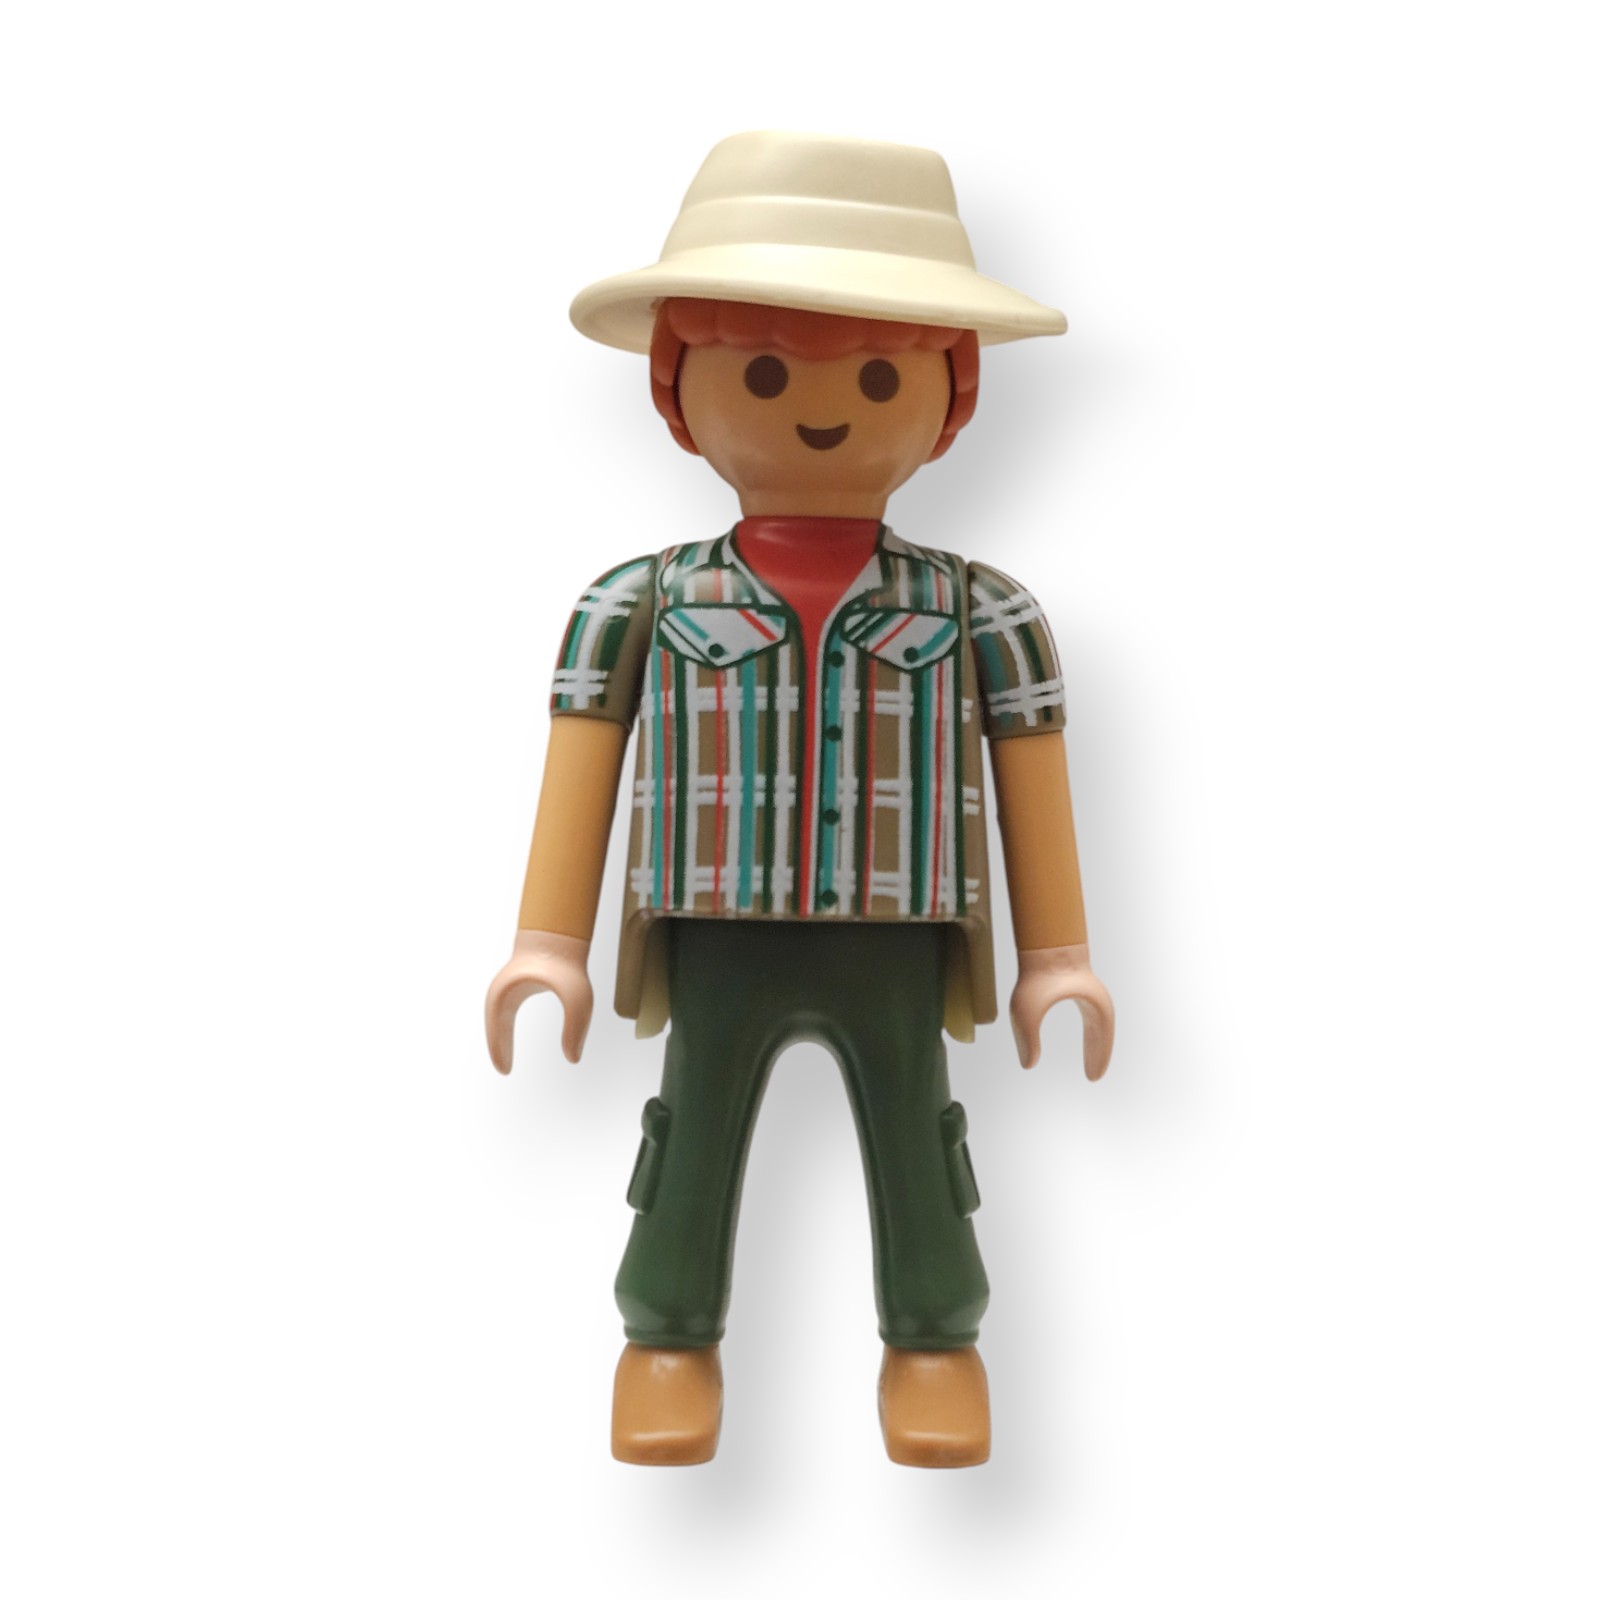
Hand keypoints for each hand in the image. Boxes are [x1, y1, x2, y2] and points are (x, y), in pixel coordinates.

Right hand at [484, 930, 593, 1072]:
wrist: (560, 935)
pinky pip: (505, 1014)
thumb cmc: (567, 965)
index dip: (500, 1050)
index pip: (498, 1029)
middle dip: (498, 1047)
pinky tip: (510, 1043)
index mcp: (509, 995)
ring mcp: (509, 988)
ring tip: (506, 1061)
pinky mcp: (517, 987)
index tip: (506, 1071)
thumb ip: (576, 1029)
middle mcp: (504, 992)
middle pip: (494, 1025)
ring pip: (497, 1020)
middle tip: (505, 1070)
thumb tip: (573, 1059)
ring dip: (500, 1039)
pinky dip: (504, 1030)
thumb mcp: (578, 999)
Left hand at [1009, 944, 1113, 1080]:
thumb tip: (1028, 1065)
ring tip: (1091, 1065)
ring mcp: (1089, 993)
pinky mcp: (1078, 988)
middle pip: (1102, 1034)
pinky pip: (1090, 1017)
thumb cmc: (1036, 975)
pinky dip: (1090, 1033)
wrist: (1042, 943)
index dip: (1097, 1057)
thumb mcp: (1026, 1011)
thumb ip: (1027, 1039)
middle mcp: (1095, 1001)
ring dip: (1095, 1045)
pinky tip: (1086, 1041)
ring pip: (1098, 1026)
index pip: (1101, 1038)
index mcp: (1093, 1007)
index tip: (1092, 1078)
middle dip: (1098, 1055)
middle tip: (1092, 1077)